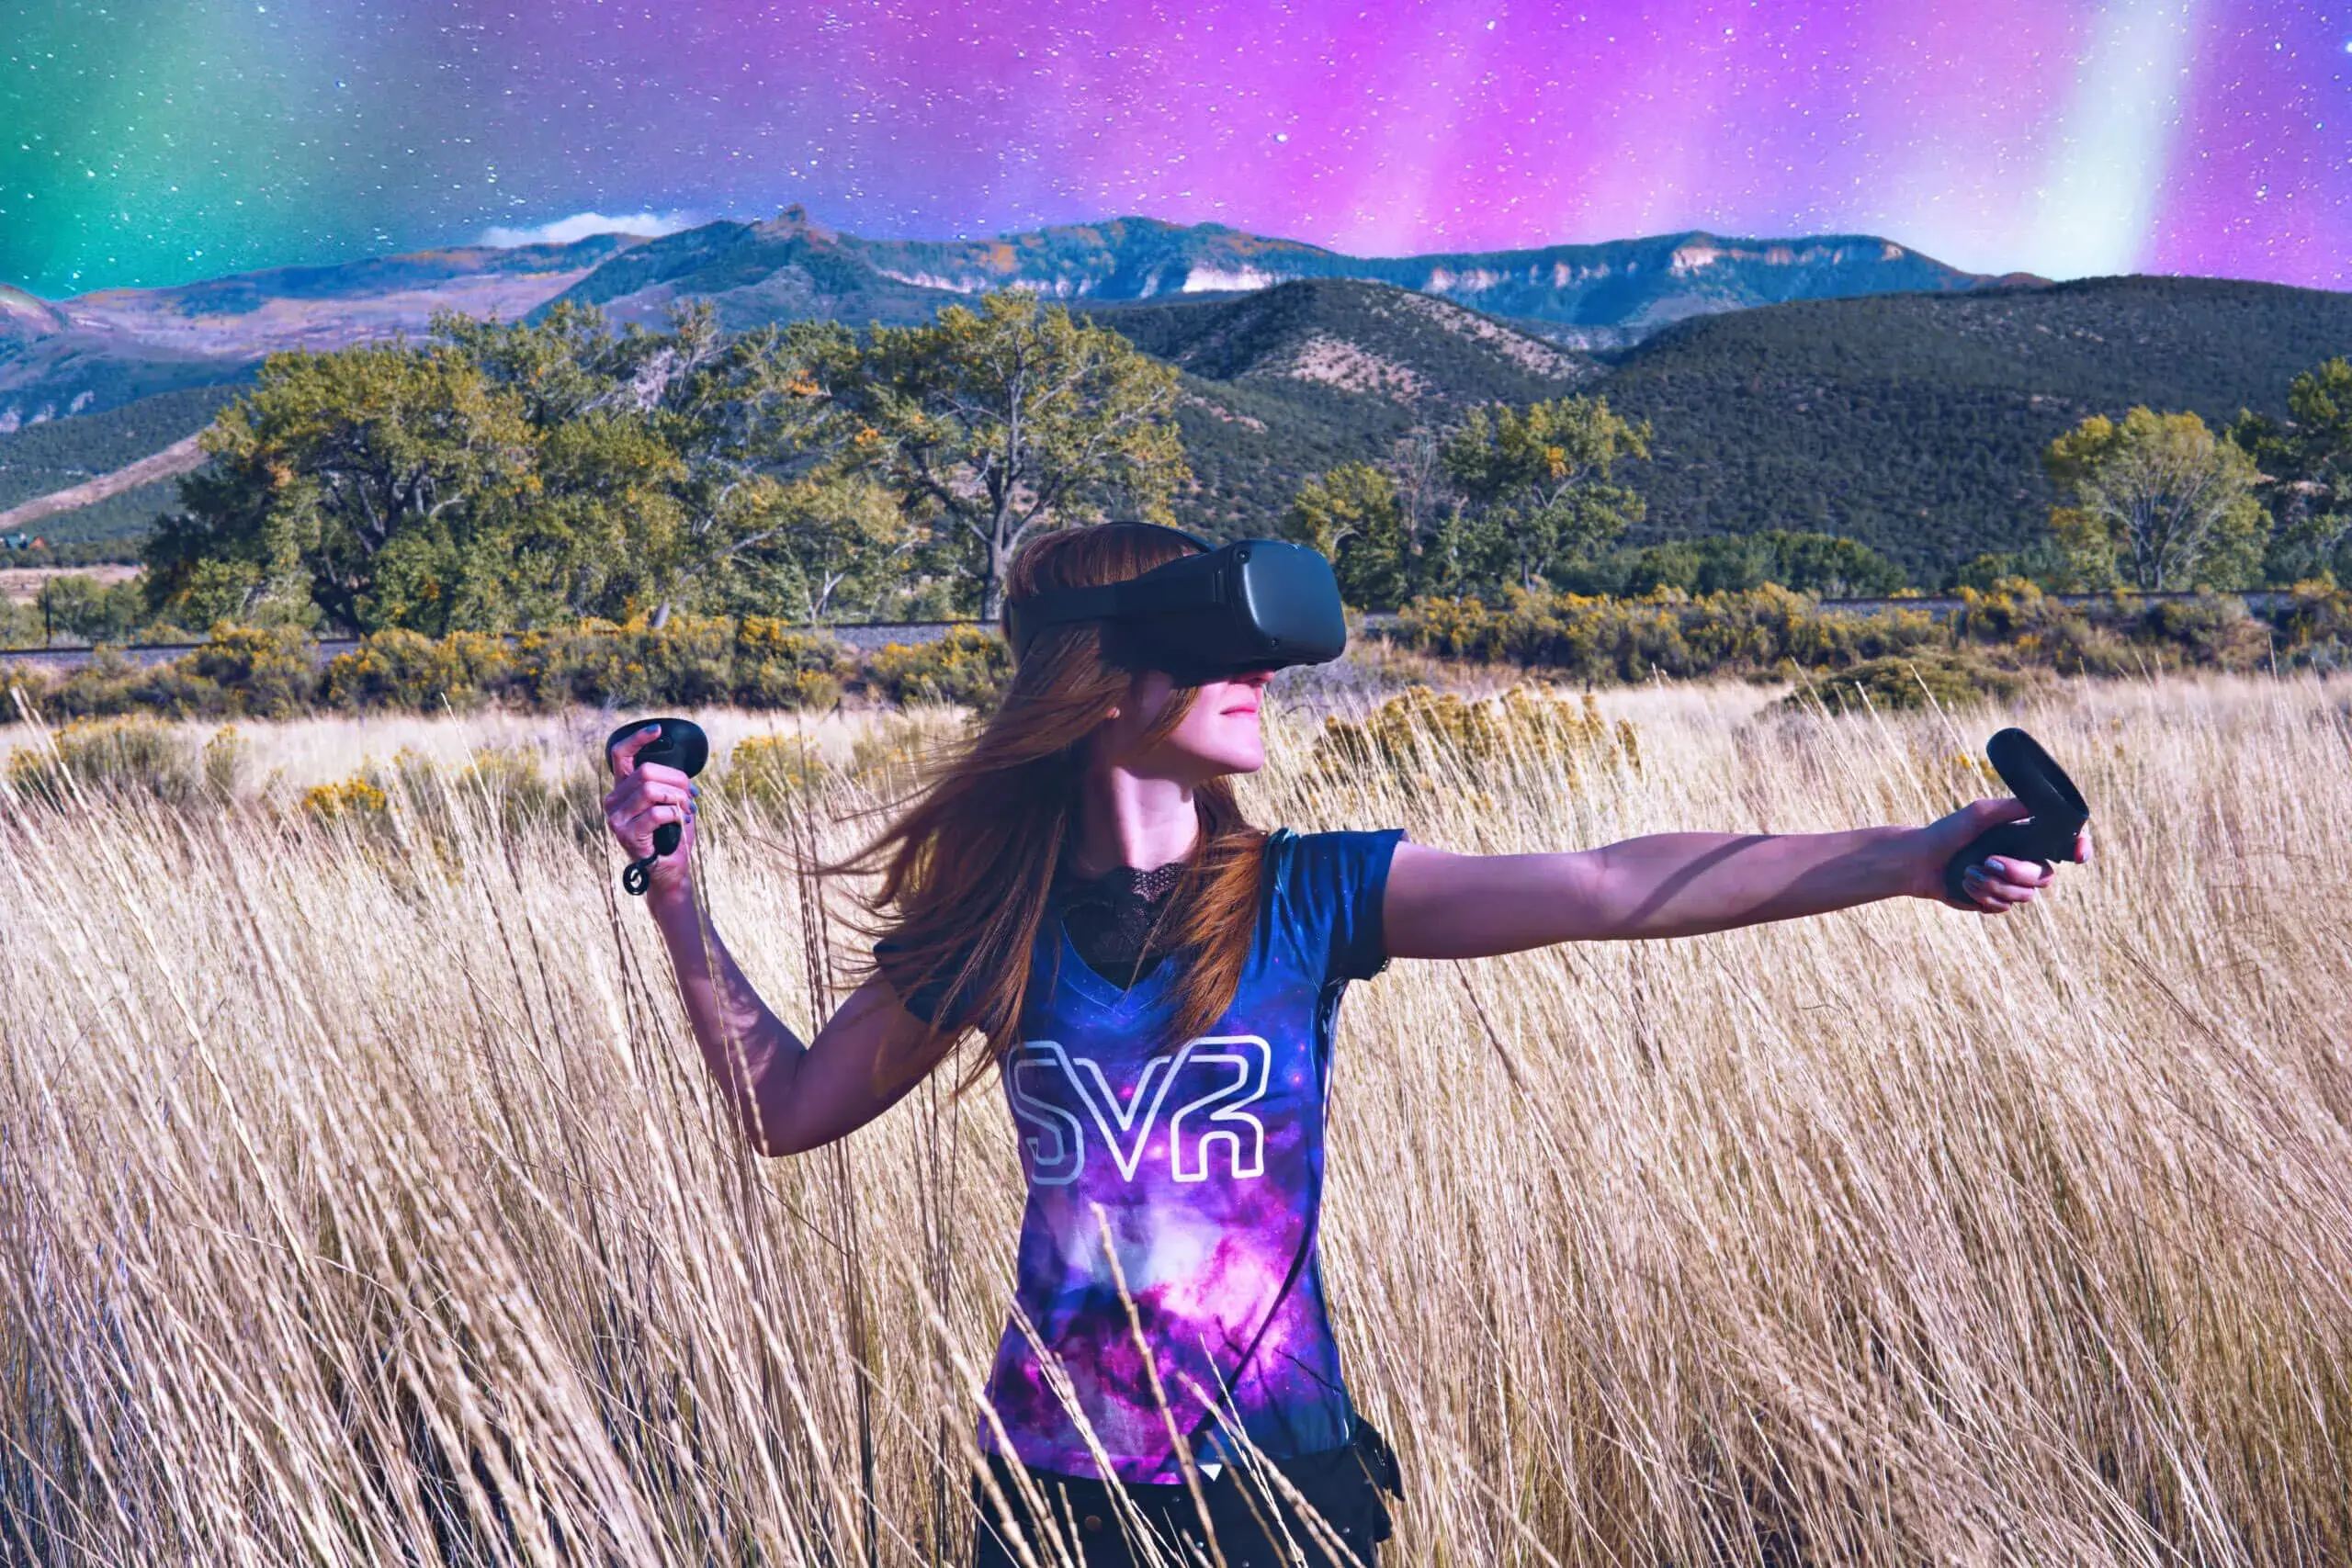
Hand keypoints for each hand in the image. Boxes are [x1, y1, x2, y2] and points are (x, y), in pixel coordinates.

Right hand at [603, 723, 698, 900]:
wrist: (669, 870)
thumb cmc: (671, 836)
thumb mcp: (670, 804)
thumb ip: (669, 785)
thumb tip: (684, 774)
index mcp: (623, 789)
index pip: (621, 755)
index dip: (638, 738)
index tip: (658, 729)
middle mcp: (614, 800)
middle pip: (646, 771)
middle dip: (677, 780)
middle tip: (692, 797)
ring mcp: (616, 817)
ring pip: (651, 789)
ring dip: (677, 798)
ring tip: (687, 811)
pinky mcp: (626, 834)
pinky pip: (657, 812)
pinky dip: (675, 815)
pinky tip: (681, 823)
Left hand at [1908, 797, 2092, 914]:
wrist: (1919, 861)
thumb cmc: (1947, 833)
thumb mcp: (1979, 813)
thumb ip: (2011, 808)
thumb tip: (2043, 801)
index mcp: (2025, 837)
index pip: (2065, 844)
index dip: (2079, 848)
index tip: (2078, 854)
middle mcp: (2023, 860)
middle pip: (2046, 877)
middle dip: (2017, 872)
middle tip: (1988, 861)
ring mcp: (2010, 883)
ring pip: (2026, 896)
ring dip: (1993, 885)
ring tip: (1969, 872)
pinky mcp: (1995, 901)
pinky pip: (2005, 907)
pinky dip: (1983, 897)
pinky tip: (1966, 884)